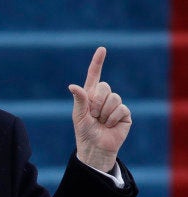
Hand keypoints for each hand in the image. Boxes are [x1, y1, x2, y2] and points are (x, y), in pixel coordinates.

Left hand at [68, 47, 131, 171]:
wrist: (96, 147)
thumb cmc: (84, 131)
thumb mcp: (79, 115)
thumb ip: (79, 100)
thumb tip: (72, 86)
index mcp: (90, 95)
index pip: (94, 75)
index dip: (98, 62)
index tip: (102, 49)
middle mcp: (103, 97)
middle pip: (104, 87)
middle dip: (96, 102)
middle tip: (93, 115)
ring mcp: (115, 105)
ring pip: (113, 98)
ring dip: (104, 113)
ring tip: (101, 122)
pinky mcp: (125, 114)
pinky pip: (121, 109)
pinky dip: (113, 118)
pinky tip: (110, 125)